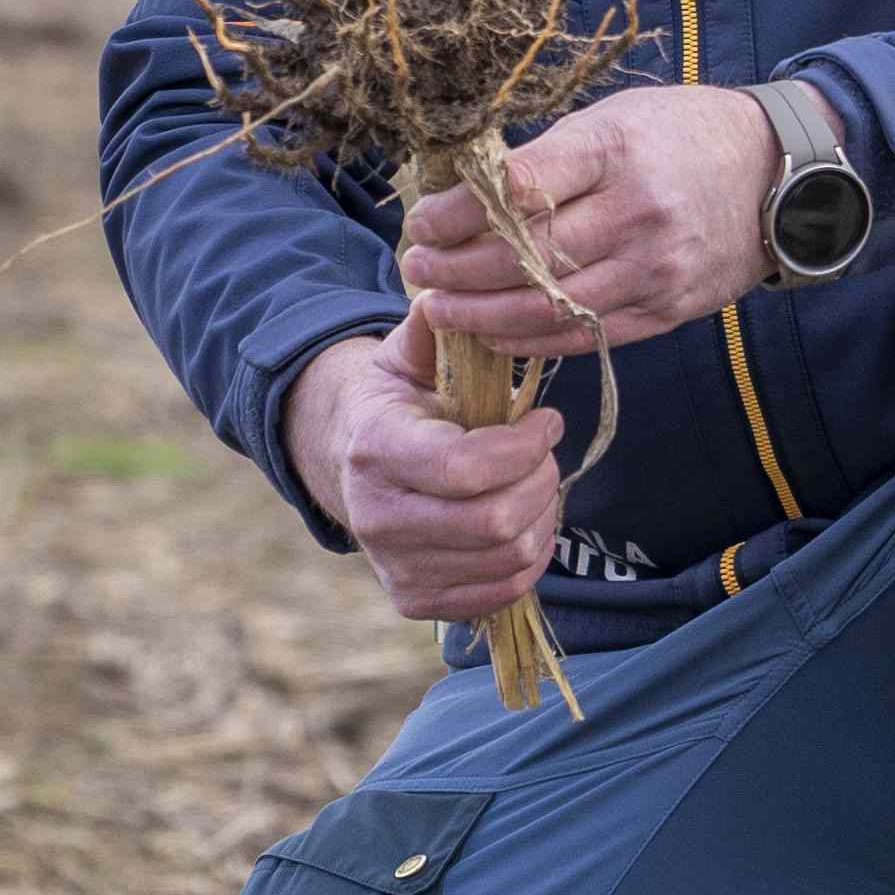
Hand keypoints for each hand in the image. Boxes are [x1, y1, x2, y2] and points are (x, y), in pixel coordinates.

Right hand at [282, 315, 564, 623]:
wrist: (347, 464)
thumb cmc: (394, 404)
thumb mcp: (404, 357)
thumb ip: (429, 330)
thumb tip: (446, 294)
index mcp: (375, 450)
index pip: (464, 468)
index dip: (524, 446)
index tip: (547, 420)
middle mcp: (377, 517)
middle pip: (495, 522)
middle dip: (541, 480)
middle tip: (545, 452)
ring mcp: (395, 567)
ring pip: (509, 559)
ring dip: (543, 516)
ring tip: (536, 482)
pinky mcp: (415, 601)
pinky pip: (503, 591)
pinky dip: (530, 556)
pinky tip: (523, 519)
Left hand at [393, 83, 784, 362]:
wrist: (777, 173)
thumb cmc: (684, 133)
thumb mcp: (616, 118)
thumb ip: (551, 157)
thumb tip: (469, 193)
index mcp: (617, 152)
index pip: (520, 190)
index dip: (458, 214)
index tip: (422, 222)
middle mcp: (636, 214)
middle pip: (525, 257)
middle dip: (456, 271)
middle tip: (415, 270)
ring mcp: (654, 269)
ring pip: (549, 308)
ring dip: (481, 316)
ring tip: (438, 309)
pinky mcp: (667, 310)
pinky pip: (585, 336)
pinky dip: (530, 343)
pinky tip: (492, 335)